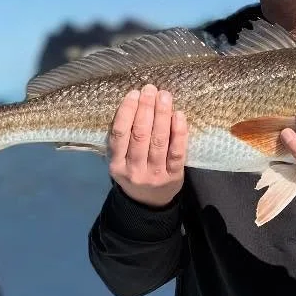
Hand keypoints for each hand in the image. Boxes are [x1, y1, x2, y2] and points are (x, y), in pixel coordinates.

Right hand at [107, 84, 187, 207]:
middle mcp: (134, 170)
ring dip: (162, 115)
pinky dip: (179, 132)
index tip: (134, 94)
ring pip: (159, 141)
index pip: (120, 134)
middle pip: (140, 135)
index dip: (127, 112)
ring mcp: (155, 174)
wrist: (148, 205)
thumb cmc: (134, 174)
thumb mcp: (120, 162)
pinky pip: (177, 152)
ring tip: (164, 96)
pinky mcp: (174, 177)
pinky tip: (179, 115)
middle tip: (151, 89)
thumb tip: (134, 104)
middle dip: (146, 108)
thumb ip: (123, 140)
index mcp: (117, 165)